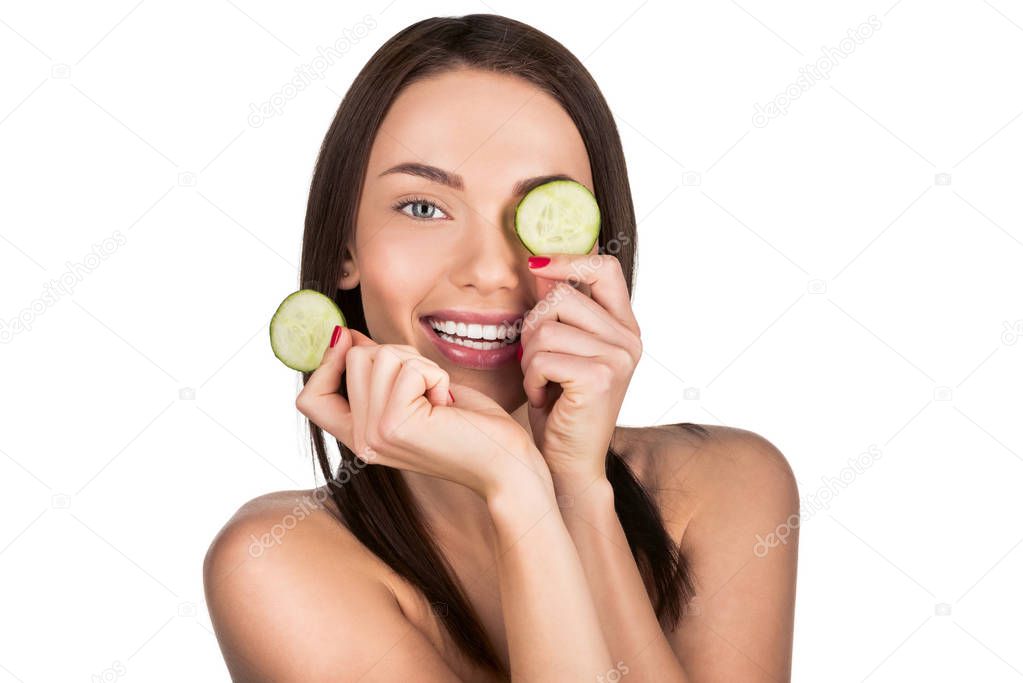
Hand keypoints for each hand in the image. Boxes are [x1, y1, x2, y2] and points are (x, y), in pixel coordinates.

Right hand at [296, 327, 550, 500]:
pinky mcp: (394, 425)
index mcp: (360, 437)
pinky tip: (447, 405)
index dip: (326, 363)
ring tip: (438, 398)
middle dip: (398, 355)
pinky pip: (407, 368)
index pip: (309, 398)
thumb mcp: (416, 394)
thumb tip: (345, 336)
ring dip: (420, 365)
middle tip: (427, 387)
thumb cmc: (470, 427)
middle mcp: (360, 441)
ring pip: (379, 356)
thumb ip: (379, 373)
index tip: (356, 346)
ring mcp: (374, 435)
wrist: (504, 466)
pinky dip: (435, 376)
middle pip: (352, 358)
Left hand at [519, 255, 642, 482]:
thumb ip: (560, 310)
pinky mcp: (600, 378)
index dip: (567, 260)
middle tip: (537, 361)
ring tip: (542, 382)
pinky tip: (543, 398)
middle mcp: (629, 339)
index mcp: (625, 328)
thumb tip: (539, 264)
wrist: (568, 463)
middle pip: (561, 295)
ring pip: (546, 327)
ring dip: (529, 357)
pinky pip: (543, 356)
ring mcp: (618, 358)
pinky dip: (531, 379)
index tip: (536, 268)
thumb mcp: (564, 350)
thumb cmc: (561, 407)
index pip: (604, 267)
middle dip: (533, 326)